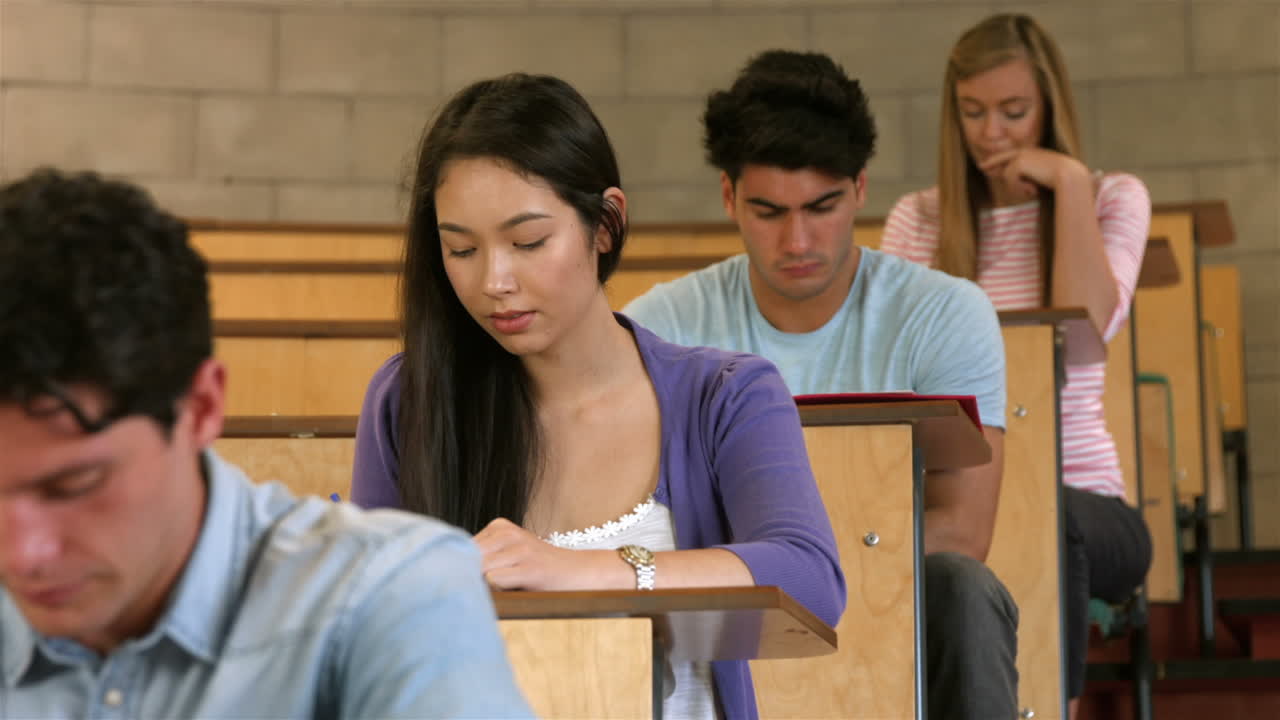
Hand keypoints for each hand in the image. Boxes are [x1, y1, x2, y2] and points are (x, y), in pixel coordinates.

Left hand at [474, 517, 616, 590]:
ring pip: (478, 571)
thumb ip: (482, 558)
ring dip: (484, 586)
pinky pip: (494, 581)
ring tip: (506, 589)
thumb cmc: (540, 569)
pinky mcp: (531, 568)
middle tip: (486, 589)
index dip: (461, 568)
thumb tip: (448, 573)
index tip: (469, 580)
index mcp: (499, 526)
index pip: (460, 549)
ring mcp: (520, 549)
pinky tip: (515, 591)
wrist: (580, 572)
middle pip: (466, 560)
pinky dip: (497, 592)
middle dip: (468, 576)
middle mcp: (508, 532)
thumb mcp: (509, 553)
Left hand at [979, 148, 1087, 199]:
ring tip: (1031, 192)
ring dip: (1017, 188)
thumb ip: (1030, 178)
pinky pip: (1009, 179)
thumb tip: (1020, 184)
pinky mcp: (1019, 162)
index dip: (1000, 160)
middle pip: (1003, 158)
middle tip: (981, 167)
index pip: (1013, 155)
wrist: (1070, 176)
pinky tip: (1032, 191)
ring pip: (1007, 175)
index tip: (988, 165)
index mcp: (1035, 153)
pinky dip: (1018, 188)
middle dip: (992, 163)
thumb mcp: (1045, 178)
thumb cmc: (1063, 180)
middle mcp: (1027, 151)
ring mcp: (1022, 155)